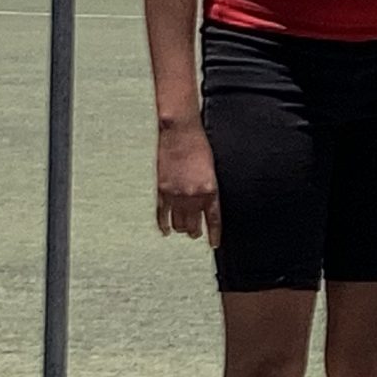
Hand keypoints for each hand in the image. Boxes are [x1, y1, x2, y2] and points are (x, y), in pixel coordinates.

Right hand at [156, 118, 219, 246]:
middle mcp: (193, 196)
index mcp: (210, 190)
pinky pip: (161, 215)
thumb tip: (209, 202)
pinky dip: (164, 225)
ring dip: (182, 229)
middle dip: (196, 232)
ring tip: (185, 231)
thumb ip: (210, 188)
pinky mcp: (161, 190)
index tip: (214, 243)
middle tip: (197, 234)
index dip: (214, 234)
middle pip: (194, 224)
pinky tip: (166, 231)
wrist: (180, 133)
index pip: (214, 220)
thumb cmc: (200, 146)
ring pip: (178, 223)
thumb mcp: (212, 169)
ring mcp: (175, 194)